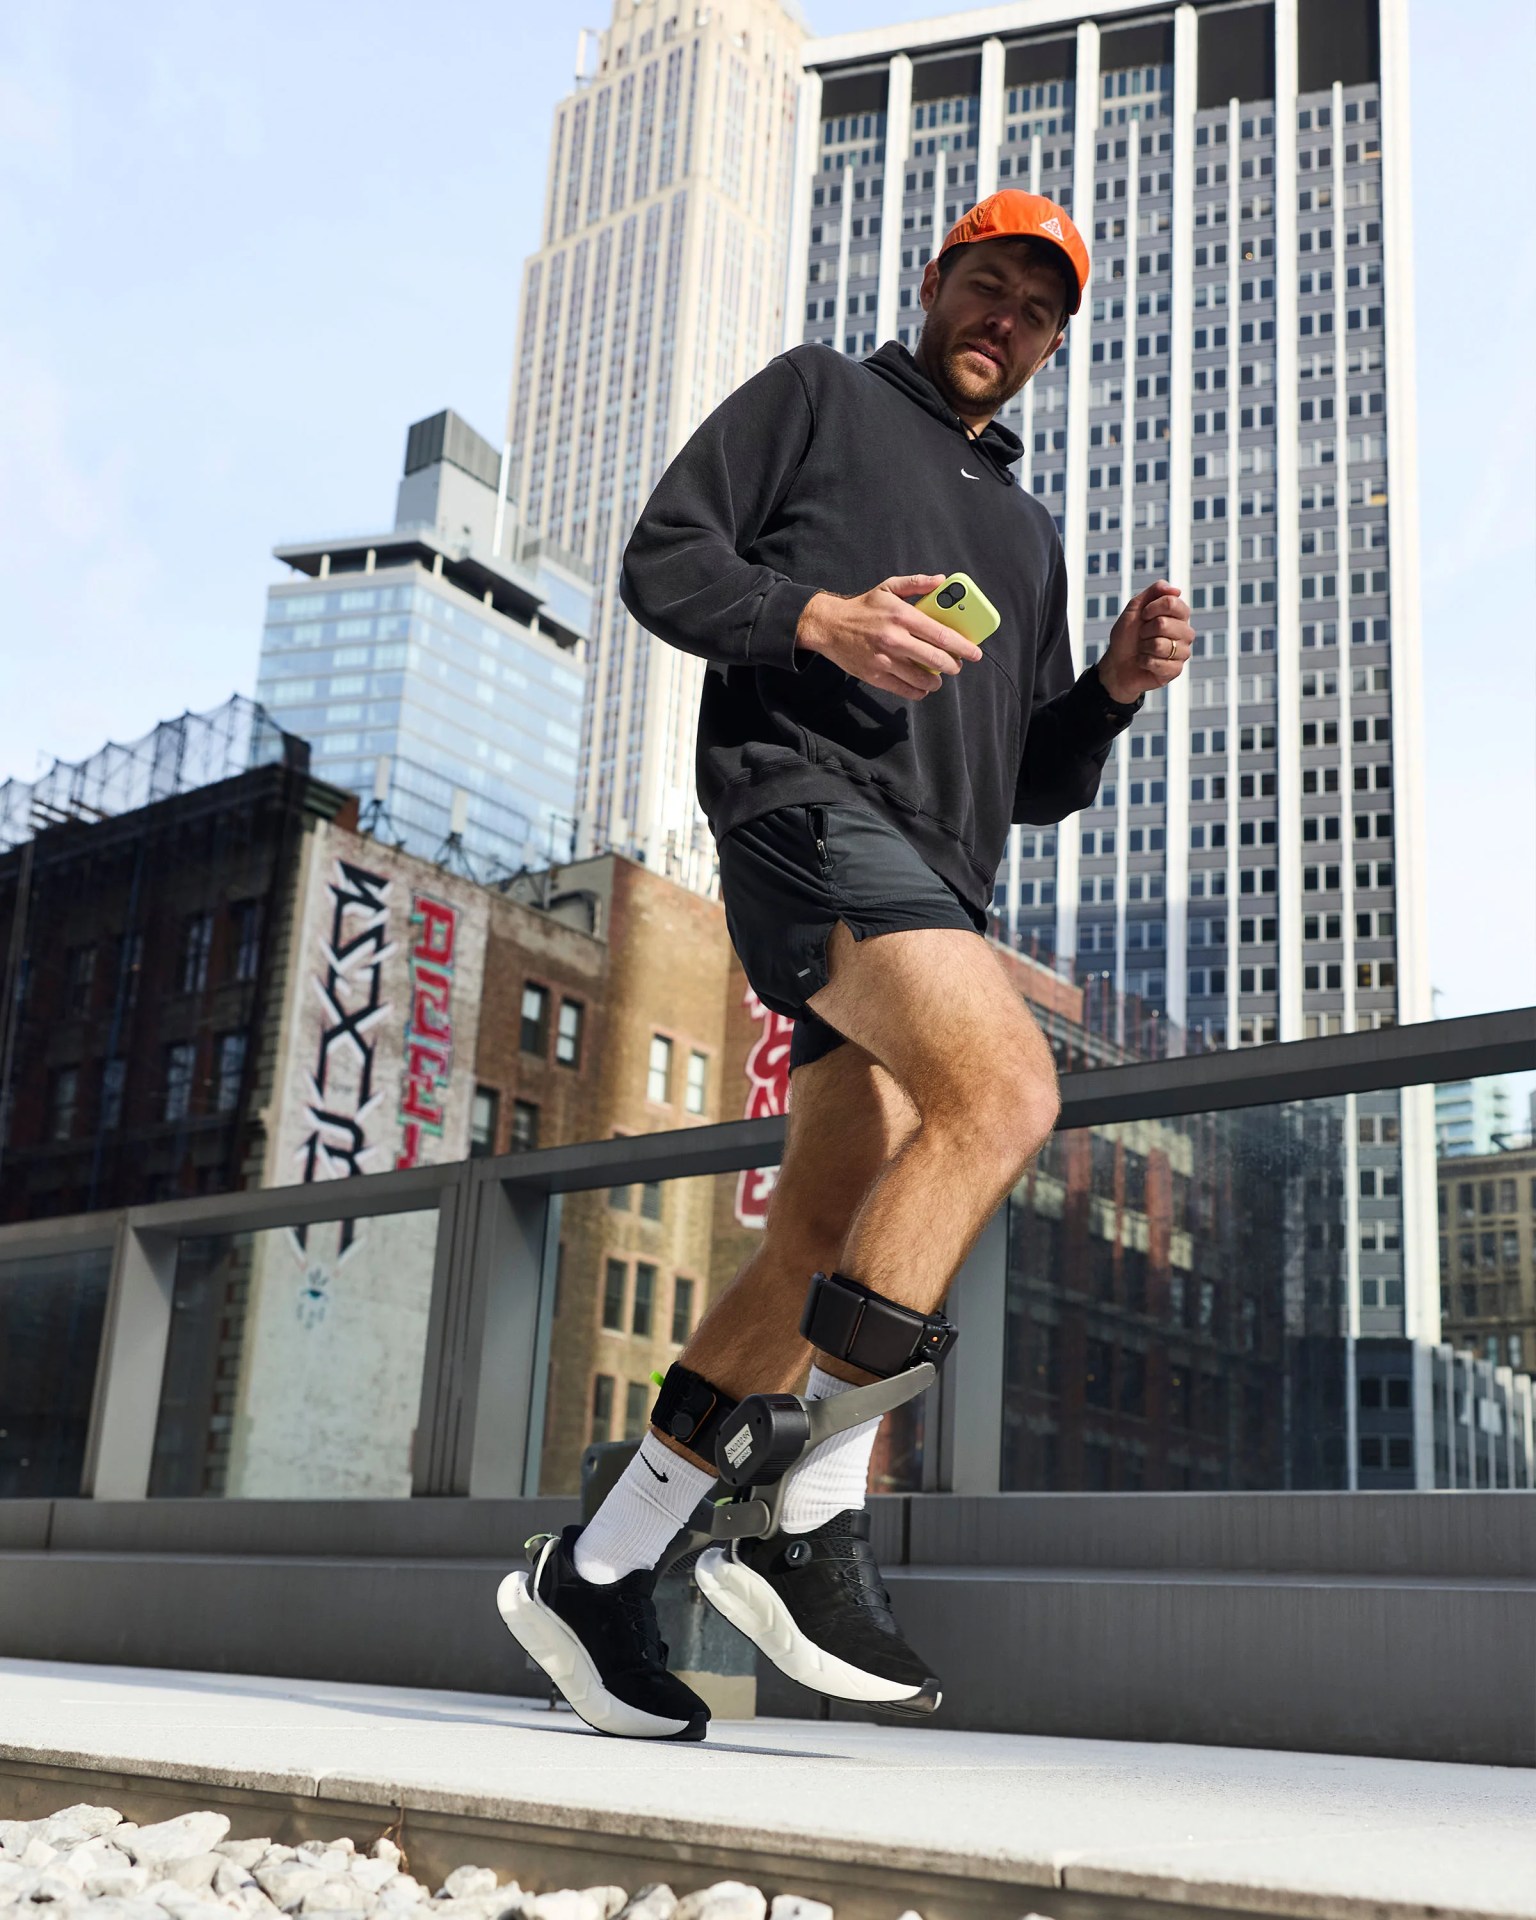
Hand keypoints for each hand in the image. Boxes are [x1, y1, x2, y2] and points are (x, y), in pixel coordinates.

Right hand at [796, 574, 983, 699]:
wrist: (829, 626)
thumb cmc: (863, 607)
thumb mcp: (888, 587)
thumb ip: (917, 584)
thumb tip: (942, 580)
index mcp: (901, 615)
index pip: (941, 634)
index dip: (963, 646)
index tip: (975, 652)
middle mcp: (894, 639)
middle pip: (936, 660)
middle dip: (953, 666)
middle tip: (957, 666)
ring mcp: (884, 660)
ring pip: (922, 679)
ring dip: (936, 681)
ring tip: (938, 677)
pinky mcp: (875, 676)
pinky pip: (906, 690)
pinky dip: (919, 691)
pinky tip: (921, 686)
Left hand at [1098, 579, 1194, 703]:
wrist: (1116, 664)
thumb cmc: (1127, 637)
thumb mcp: (1135, 608)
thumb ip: (1154, 592)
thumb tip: (1176, 589)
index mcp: (1179, 615)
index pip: (1172, 602)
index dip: (1152, 608)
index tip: (1143, 615)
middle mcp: (1186, 632)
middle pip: (1164, 624)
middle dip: (1144, 630)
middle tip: (1142, 636)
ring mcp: (1182, 652)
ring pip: (1160, 645)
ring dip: (1144, 647)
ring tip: (1143, 650)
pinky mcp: (1176, 670)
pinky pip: (1159, 663)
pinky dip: (1144, 662)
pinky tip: (1144, 663)